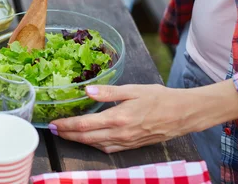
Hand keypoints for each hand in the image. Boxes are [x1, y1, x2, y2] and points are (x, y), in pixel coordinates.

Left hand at [49, 84, 196, 152]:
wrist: (184, 114)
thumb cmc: (160, 98)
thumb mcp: (133, 89)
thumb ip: (109, 91)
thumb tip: (87, 90)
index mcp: (118, 118)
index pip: (85, 125)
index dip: (67, 125)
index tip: (53, 123)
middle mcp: (120, 134)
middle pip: (87, 138)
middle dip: (67, 135)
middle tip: (53, 131)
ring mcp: (127, 142)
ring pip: (96, 145)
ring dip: (79, 141)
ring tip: (66, 134)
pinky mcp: (132, 145)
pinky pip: (109, 148)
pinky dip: (95, 145)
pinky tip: (89, 140)